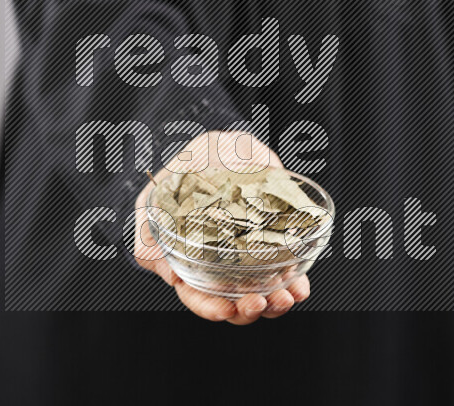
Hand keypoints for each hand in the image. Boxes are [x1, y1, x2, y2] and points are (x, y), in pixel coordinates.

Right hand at [133, 130, 310, 323]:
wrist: (222, 143)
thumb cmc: (185, 170)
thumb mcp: (156, 200)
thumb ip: (152, 238)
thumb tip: (172, 277)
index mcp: (188, 259)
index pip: (195, 294)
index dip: (209, 307)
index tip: (225, 310)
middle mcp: (219, 263)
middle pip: (232, 301)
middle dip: (247, 309)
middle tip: (261, 303)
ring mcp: (249, 254)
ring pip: (261, 292)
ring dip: (275, 301)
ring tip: (287, 296)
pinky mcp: (275, 241)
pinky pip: (286, 269)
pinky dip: (295, 281)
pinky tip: (300, 286)